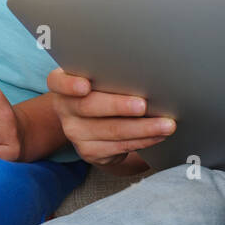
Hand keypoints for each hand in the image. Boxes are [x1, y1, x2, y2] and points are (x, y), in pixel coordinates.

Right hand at [46, 68, 173, 166]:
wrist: (90, 120)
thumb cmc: (101, 89)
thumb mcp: (98, 78)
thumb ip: (109, 74)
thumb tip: (143, 72)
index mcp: (62, 83)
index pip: (58, 82)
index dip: (70, 84)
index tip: (85, 86)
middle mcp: (65, 108)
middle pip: (90, 106)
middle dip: (120, 106)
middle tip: (143, 105)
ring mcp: (75, 132)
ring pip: (111, 130)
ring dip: (143, 128)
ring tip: (166, 124)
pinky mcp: (89, 151)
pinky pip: (120, 146)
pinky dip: (143, 140)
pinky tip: (159, 135)